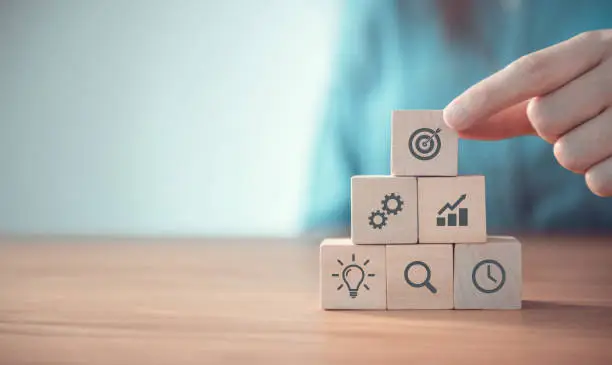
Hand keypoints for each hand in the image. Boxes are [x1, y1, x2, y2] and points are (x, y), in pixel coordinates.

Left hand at [443, 30, 611, 196]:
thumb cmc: (605, 95)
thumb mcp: (566, 87)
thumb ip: (510, 106)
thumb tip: (453, 124)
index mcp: (593, 48)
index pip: (531, 70)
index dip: (486, 96)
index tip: (449, 119)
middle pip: (545, 118)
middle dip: (551, 131)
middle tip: (579, 120)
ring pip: (570, 155)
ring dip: (576, 156)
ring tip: (602, 137)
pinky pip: (600, 181)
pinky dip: (601, 176)